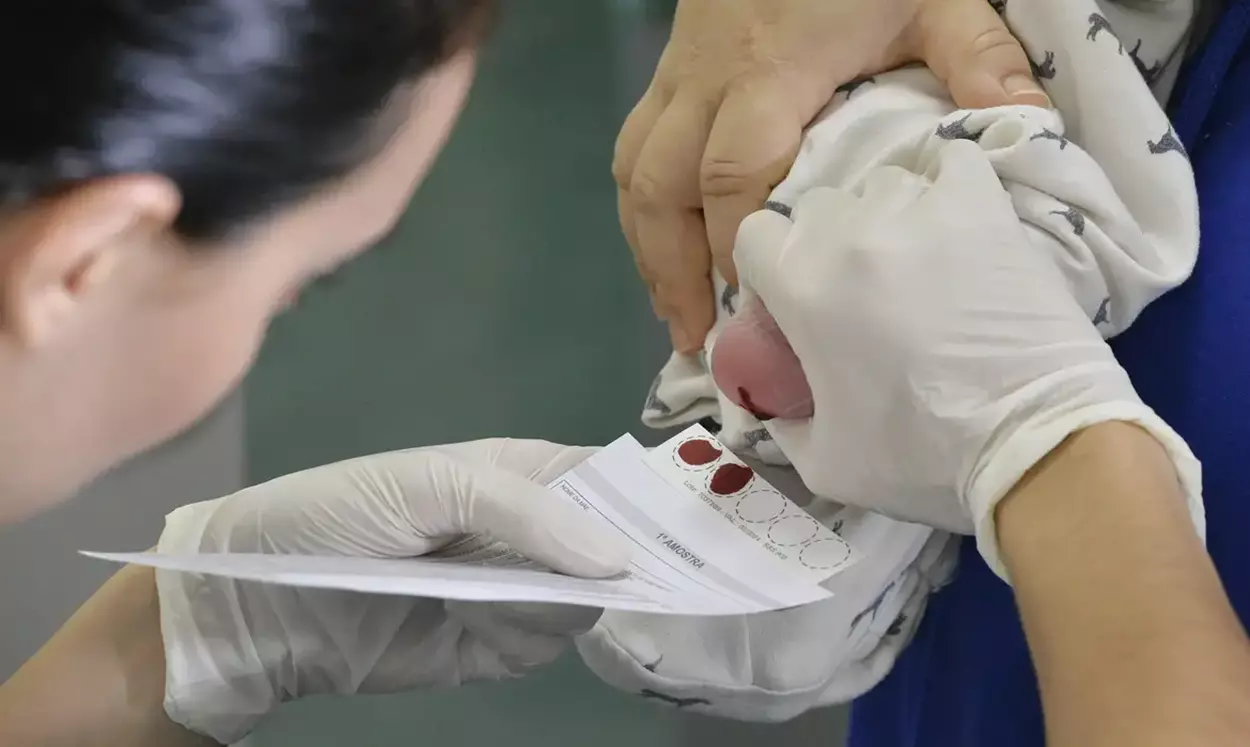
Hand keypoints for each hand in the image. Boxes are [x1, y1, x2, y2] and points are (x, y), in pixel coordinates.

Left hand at [153, 439, 628, 743]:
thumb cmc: (340, 514)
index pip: (604, 478)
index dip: (649, 495)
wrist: (262, 605)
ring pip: (582, 600)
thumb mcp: (433, 484)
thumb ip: (527, 512)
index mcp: (517, 474)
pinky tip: (477, 622)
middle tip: (666, 575)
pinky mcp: (490, 645)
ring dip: (562, 599)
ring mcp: (510, 590)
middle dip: (631, 558)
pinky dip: (523, 636)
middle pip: (607, 544)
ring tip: (504, 591)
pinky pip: (540, 644)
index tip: (703, 517)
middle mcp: (525, 531)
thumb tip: (617, 557)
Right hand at [615, 0, 1048, 352]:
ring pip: (634, 169)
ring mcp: (678, 74)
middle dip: (672, 269)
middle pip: (660, 186)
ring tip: (673, 311)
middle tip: (698, 338)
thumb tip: (1029, 135)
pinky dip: (643, 207)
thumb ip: (978, 58)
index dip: (736, 245)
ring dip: (647, 246)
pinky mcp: (669, 69)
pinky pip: (635, 148)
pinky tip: (663, 248)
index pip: (733, 173)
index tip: (757, 307)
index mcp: (769, 71)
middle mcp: (706, 80)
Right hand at [729, 145, 1199, 571]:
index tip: (791, 306)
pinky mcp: (984, 206)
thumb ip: (783, 420)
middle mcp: (853, 232)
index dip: (767, 270)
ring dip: (883, 220)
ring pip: (879, 187)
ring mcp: (923, 210)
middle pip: (815, 208)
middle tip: (855, 296)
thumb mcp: (823, 461)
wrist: (1036, 444)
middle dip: (822, 247)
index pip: (754, 236)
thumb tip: (775, 399)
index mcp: (803, 285)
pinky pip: (951, 164)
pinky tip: (953, 225)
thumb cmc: (922, 457)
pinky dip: (945, 186)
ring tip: (912, 267)